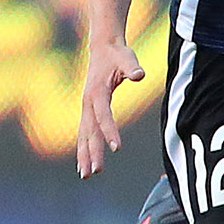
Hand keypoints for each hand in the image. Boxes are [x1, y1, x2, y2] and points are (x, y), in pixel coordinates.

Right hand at [77, 38, 143, 179]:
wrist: (103, 48)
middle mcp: (88, 103)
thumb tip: (139, 75)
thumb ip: (132, 67)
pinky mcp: (89, 110)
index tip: (117, 148)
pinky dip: (84, 148)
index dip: (110, 131)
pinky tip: (85, 163)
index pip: (103, 116)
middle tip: (95, 172)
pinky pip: (85, 132)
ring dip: (84, 155)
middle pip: (89, 131)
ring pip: (84, 135)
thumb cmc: (118, 54)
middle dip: (92, 152)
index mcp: (97, 93)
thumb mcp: (127, 58)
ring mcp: (86, 108)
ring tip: (86, 175)